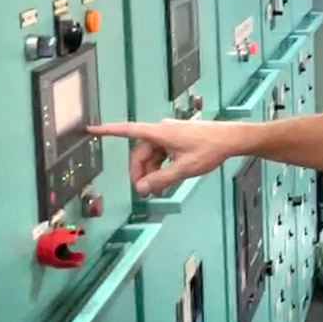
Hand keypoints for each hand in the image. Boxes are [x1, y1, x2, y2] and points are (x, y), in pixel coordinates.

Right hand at [87, 119, 243, 195]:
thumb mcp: (184, 169)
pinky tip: (167, 180)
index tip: (90, 130)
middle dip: (140, 172)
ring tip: (159, 189)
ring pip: (151, 155)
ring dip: (152, 172)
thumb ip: (160, 180)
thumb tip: (140, 189)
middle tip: (146, 191)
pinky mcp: (178, 138)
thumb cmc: (210, 149)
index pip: (127, 130)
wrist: (232, 139)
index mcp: (160, 132)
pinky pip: (161, 154)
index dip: (107, 131)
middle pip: (140, 152)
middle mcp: (162, 130)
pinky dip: (161, 166)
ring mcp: (170, 134)